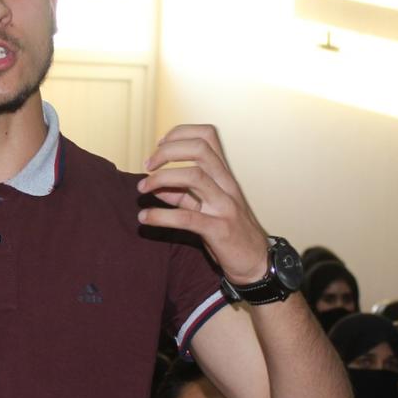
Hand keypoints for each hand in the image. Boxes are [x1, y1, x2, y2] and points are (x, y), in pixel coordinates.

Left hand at [136, 125, 269, 283]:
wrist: (256, 262)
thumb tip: (156, 186)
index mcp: (224, 175)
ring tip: (142, 188)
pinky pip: (186, 217)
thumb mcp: (207, 207)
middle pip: (199, 149)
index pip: (207, 136)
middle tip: (147, 165)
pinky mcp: (219, 230)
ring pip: (193, 176)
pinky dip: (160, 216)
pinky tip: (145, 218)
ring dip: (160, 178)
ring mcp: (224, 206)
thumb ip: (183, 195)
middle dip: (167, 151)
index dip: (179, 134)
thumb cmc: (230, 232)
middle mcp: (227, 184)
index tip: (159, 146)